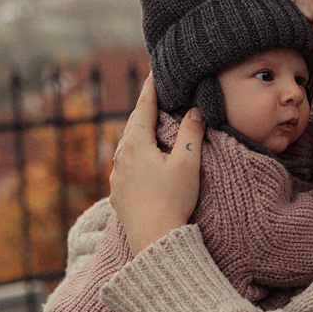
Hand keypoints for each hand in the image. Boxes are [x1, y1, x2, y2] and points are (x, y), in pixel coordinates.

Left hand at [110, 74, 205, 253]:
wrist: (154, 240)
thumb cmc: (173, 200)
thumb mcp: (187, 163)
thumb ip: (191, 133)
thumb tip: (195, 110)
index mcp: (137, 144)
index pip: (145, 107)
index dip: (151, 88)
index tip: (155, 71)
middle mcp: (121, 156)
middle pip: (133, 125)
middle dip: (144, 108)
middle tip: (153, 93)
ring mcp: (117, 176)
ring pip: (127, 146)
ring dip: (138, 133)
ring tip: (148, 125)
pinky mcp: (118, 194)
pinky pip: (125, 166)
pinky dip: (135, 156)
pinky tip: (141, 161)